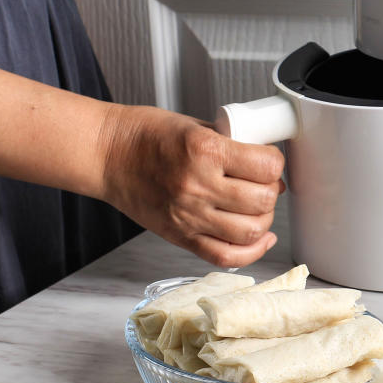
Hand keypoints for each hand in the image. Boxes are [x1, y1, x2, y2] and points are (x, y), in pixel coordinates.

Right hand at [97, 105, 285, 266]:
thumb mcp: (195, 126)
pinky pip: (224, 256)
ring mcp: (188, 215)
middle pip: (263, 200)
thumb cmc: (145, 136)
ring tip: (258, 208)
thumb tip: (266, 161)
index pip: (266, 165)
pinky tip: (260, 239)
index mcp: (204, 150)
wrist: (106, 155)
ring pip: (250, 231)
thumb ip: (231, 143)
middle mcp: (198, 185)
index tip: (271, 161)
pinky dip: (250, 252)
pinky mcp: (180, 236)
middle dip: (272, 191)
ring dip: (264, 220)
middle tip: (265, 184)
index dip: (276, 163)